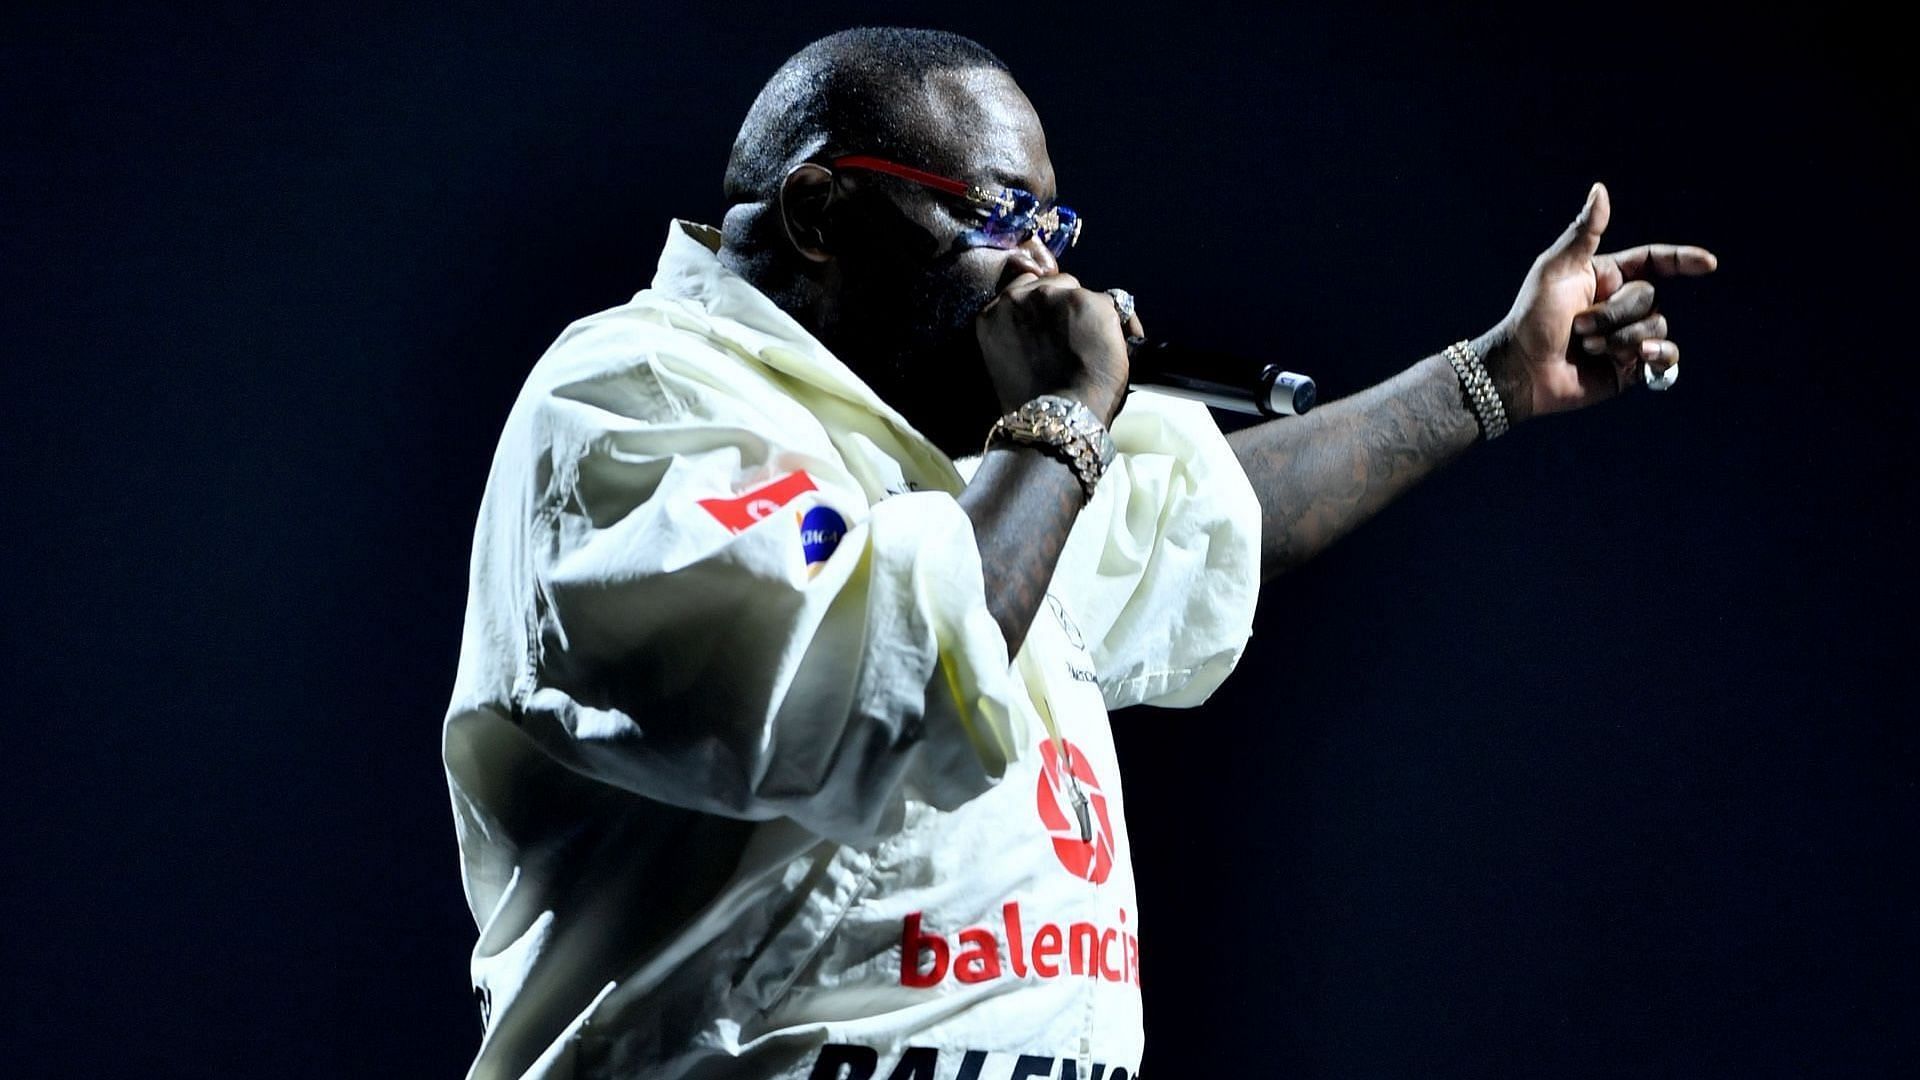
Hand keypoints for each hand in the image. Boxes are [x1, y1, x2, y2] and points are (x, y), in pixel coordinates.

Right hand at [975, 272, 1134, 424]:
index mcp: (993, 313)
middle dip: (1064, 306)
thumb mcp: (1006, 358)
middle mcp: (1020, 297)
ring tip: (1094, 345)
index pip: (1023, 285)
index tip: (1052, 325)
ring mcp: (1055, 296)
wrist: (1058, 419)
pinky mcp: (1089, 301)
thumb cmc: (1033, 402)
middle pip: (1054, 283)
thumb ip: (1017, 329)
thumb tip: (1046, 317)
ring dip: (1088, 312)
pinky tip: (1116, 348)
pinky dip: (1119, 324)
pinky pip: (1113, 303)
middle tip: (1074, 338)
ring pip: (1081, 291)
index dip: (1043, 306)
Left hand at [1484, 183, 1717, 422]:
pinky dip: (1660, 355)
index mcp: (1607, 276)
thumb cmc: (1531, 317)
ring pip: (1656, 325)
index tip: (1708, 264)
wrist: (1521, 370)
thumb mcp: (1554, 269)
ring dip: (1621, 337)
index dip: (1682, 260)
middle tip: (1577, 327)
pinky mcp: (1630, 367)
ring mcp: (1627, 336)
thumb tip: (1600, 189)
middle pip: (1648, 296)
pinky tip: (1643, 356)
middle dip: (1613, 313)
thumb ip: (1583, 232)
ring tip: (1587, 347)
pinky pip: (1666, 357)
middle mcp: (1621, 304)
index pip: (1655, 261)